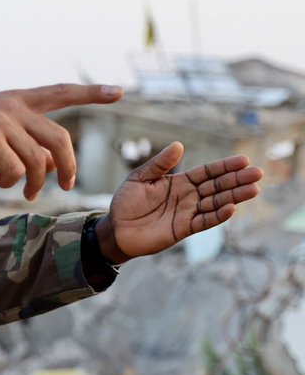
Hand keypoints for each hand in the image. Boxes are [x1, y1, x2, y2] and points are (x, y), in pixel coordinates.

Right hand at [0, 83, 123, 199]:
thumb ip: (20, 136)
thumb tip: (50, 163)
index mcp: (15, 98)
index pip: (61, 91)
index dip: (91, 92)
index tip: (119, 92)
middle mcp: (13, 106)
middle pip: (60, 138)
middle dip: (69, 166)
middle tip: (66, 186)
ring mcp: (1, 122)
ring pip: (39, 160)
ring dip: (37, 183)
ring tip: (26, 194)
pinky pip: (16, 170)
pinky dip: (11, 182)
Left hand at [94, 142, 262, 262]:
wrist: (116, 229)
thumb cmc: (126, 202)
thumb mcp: (139, 178)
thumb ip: (159, 164)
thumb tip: (178, 145)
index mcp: (179, 182)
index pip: (207, 172)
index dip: (225, 166)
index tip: (244, 160)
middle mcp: (188, 196)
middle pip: (217, 186)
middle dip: (237, 180)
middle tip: (258, 173)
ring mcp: (187, 213)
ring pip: (216, 203)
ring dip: (234, 197)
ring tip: (253, 189)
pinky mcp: (183, 229)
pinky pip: (204, 221)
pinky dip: (218, 216)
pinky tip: (231, 208)